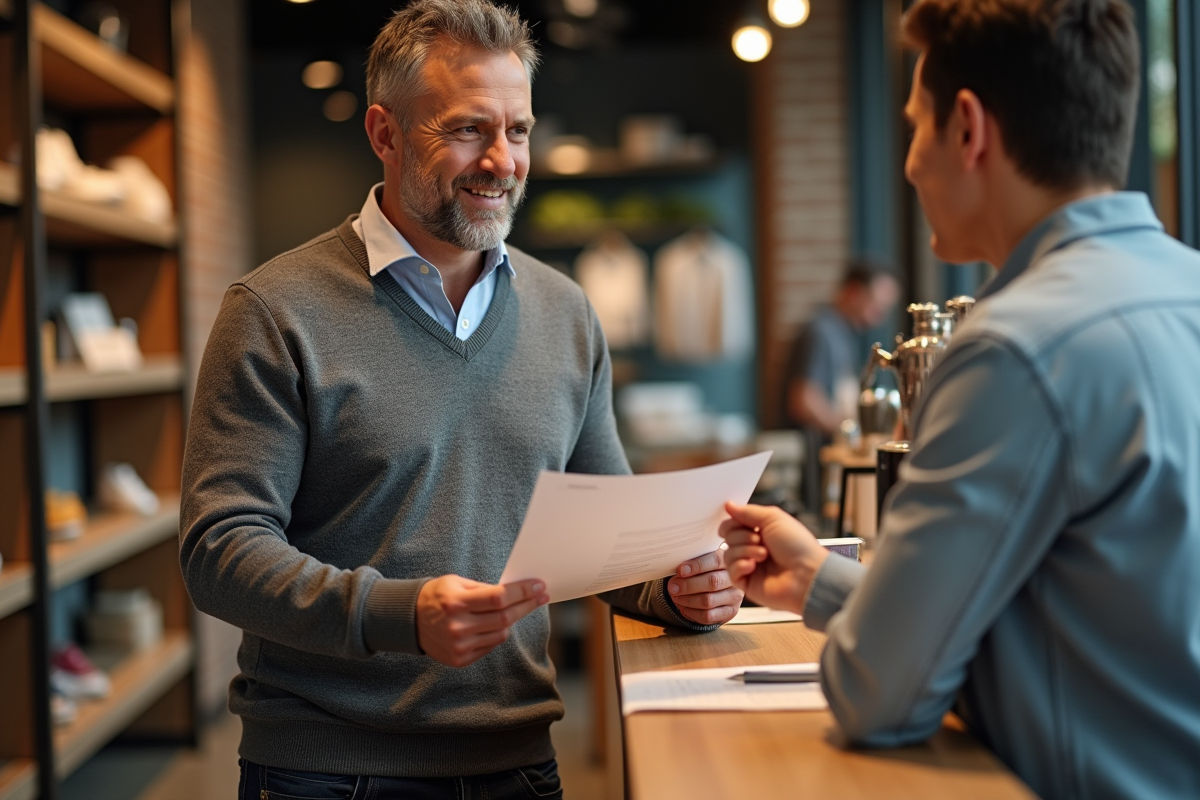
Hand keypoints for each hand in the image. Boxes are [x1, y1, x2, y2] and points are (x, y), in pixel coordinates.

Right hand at [416, 575, 548, 667]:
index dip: (523, 592)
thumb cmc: (436, 596)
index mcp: (456, 603)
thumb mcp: (455, 583)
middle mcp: (457, 627)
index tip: (539, 586)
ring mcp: (459, 646)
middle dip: (527, 605)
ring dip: (511, 620)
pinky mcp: (460, 659)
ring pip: (501, 634)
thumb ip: (484, 589)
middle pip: (505, 617)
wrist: (408, 621)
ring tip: (513, 609)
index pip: (499, 597)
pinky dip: (496, 634)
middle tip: (541, 596)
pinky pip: (490, 646)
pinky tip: (492, 624)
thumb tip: (515, 591)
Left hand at [667, 548, 742, 625]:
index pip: (714, 561)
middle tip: (673, 587)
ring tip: (676, 597)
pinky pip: (708, 616)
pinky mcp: (730, 612)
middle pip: (712, 582)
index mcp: (727, 560)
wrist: (718, 587)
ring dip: (687, 600)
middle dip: (688, 585)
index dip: (696, 566)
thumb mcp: (700, 561)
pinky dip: (692, 613)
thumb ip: (692, 562)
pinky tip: (684, 608)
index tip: (680, 571)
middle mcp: (734, 578)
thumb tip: (677, 570)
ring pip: (708, 601)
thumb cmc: (704, 571)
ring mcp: (734, 596)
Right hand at [719, 502, 828, 614]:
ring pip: (728, 554)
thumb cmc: (797, 546)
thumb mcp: (773, 518)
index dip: (732, 523)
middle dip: (741, 536)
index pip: (733, 525)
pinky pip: (730, 572)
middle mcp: (754, 548)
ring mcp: (750, 566)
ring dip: (744, 551)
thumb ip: (748, 512)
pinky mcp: (747, 583)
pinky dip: (740, 566)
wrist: (807, 574)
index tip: (739, 522)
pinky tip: (754, 566)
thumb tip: (729, 505)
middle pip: (729, 538)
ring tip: (763, 555)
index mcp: (761, 532)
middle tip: (758, 540)